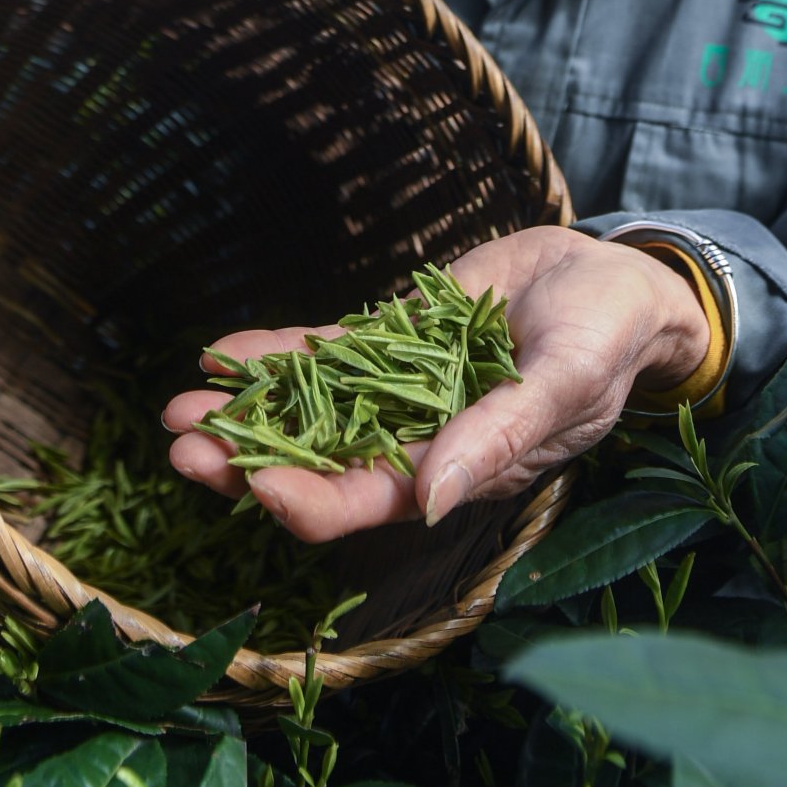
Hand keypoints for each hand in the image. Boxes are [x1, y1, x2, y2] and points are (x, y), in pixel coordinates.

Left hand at [161, 226, 710, 542]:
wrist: (613, 282)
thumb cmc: (607, 339)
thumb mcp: (566, 381)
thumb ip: (499, 435)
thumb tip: (429, 499)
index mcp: (458, 473)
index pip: (369, 504)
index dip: (310, 501)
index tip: (256, 486)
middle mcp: (416, 443)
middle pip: (316, 466)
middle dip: (245, 464)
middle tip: (181, 451)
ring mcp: (396, 392)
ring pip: (303, 414)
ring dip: (240, 417)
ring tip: (174, 413)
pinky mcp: (390, 344)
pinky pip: (318, 358)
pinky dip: (269, 358)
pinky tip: (216, 356)